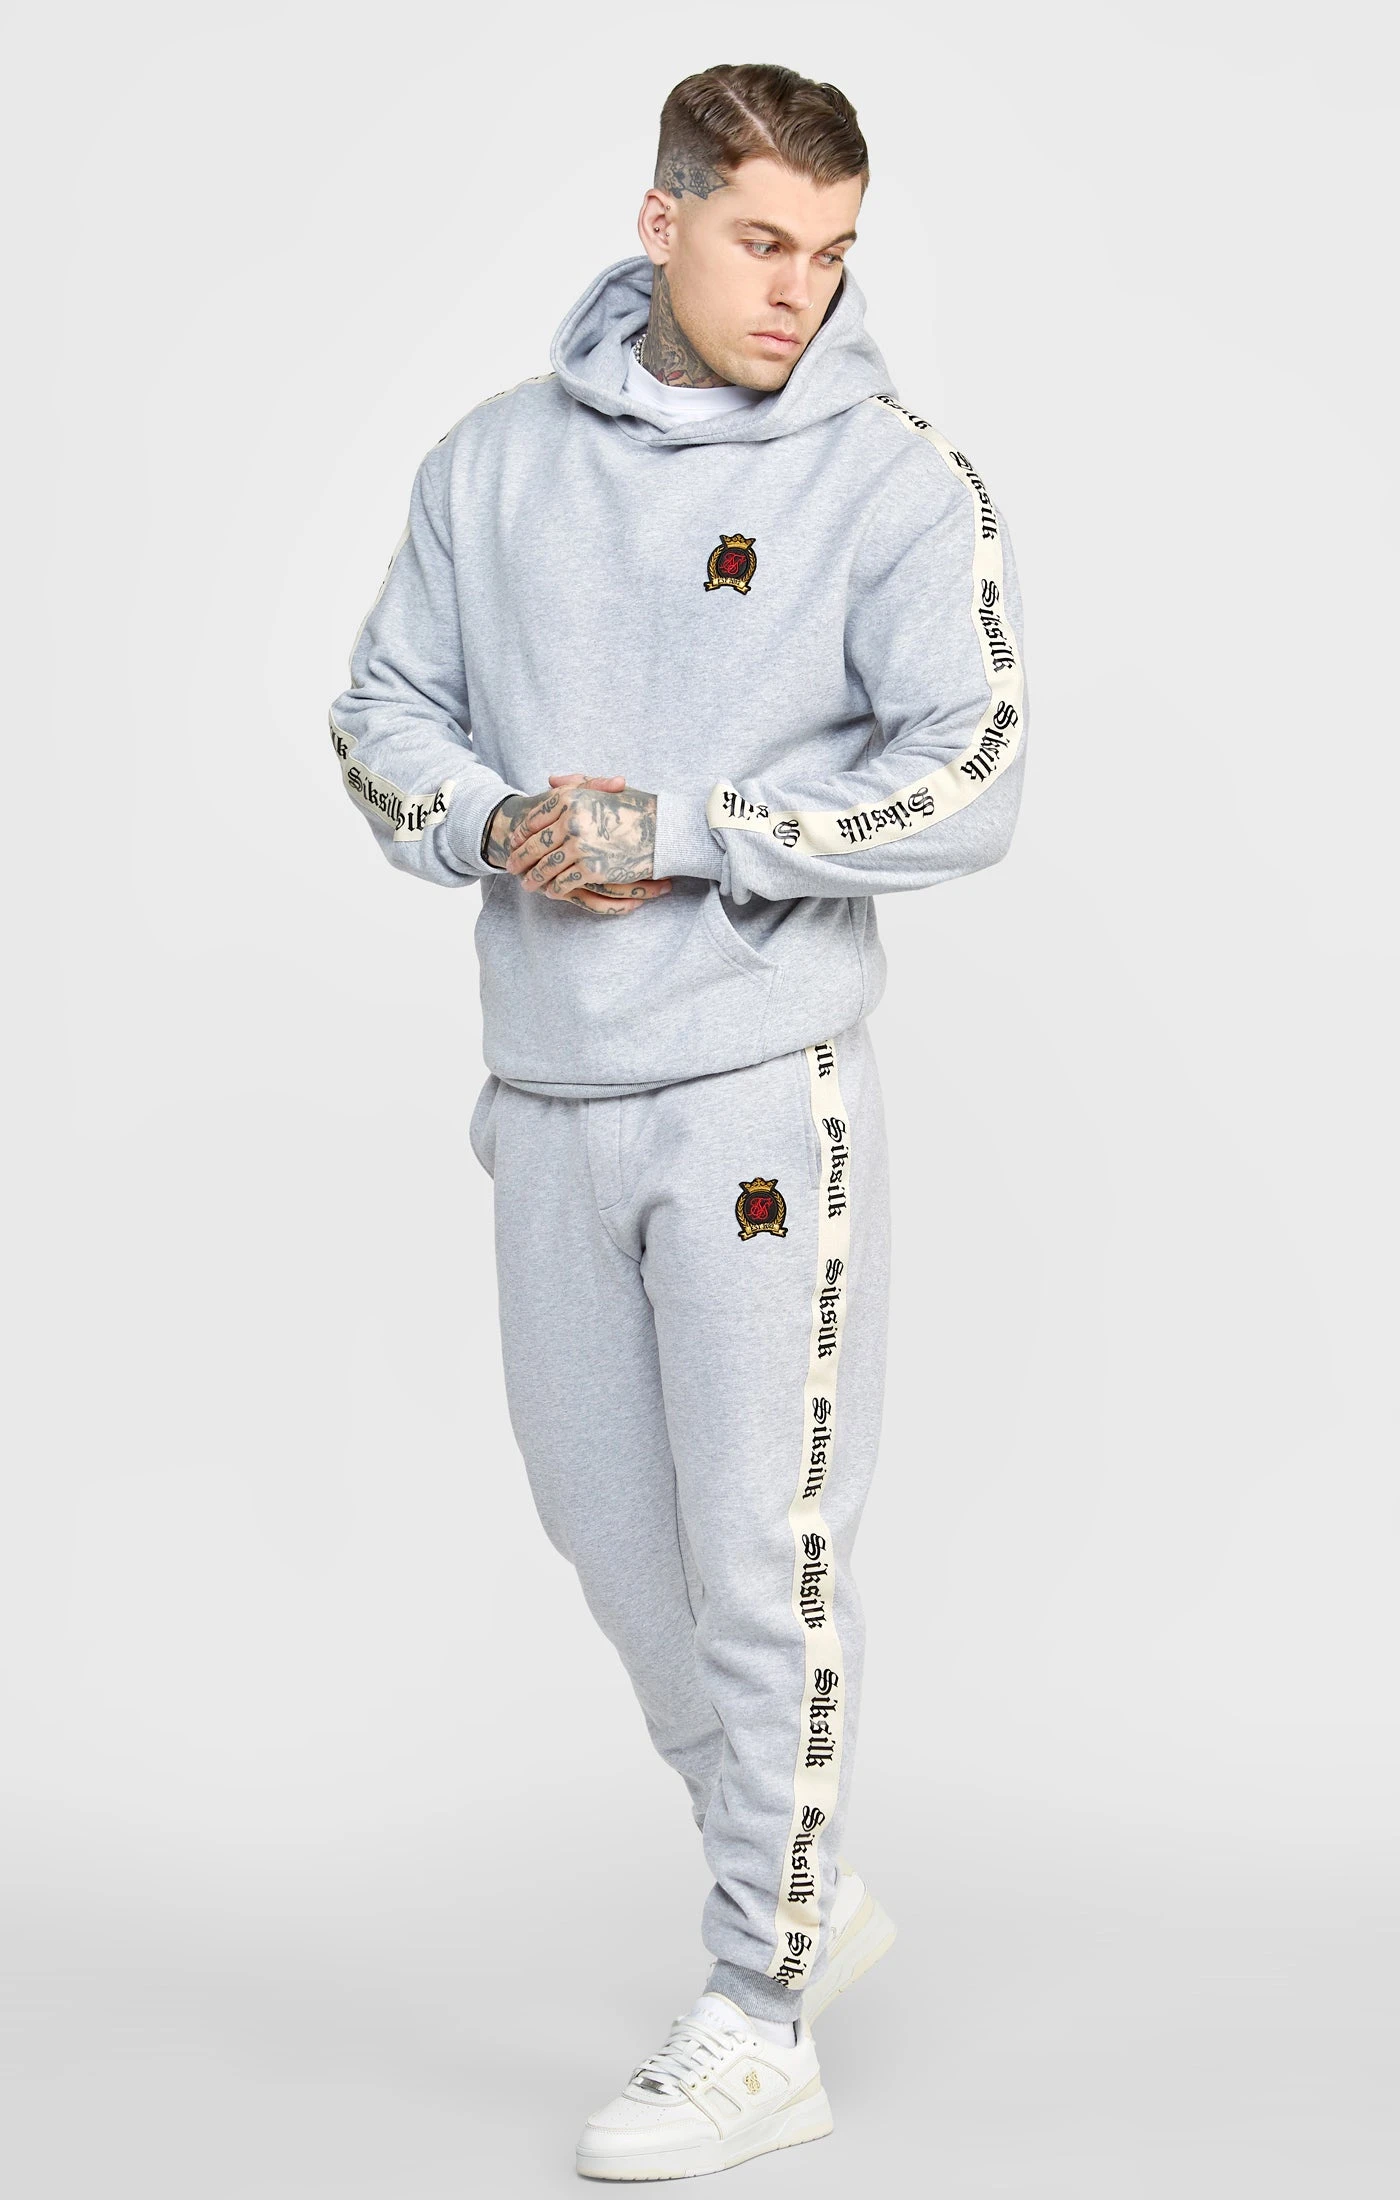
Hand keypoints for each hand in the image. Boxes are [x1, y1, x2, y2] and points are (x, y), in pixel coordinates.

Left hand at [504, 776, 664, 912]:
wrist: (664, 831)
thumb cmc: (636, 807)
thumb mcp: (603, 787)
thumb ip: (575, 782)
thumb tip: (550, 779)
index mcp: (570, 798)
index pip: (535, 819)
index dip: (522, 834)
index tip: (515, 843)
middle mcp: (571, 821)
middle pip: (535, 845)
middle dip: (520, 859)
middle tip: (512, 868)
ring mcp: (580, 847)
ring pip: (546, 867)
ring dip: (534, 879)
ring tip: (528, 885)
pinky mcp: (591, 869)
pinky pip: (564, 883)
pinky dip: (555, 889)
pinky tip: (551, 892)